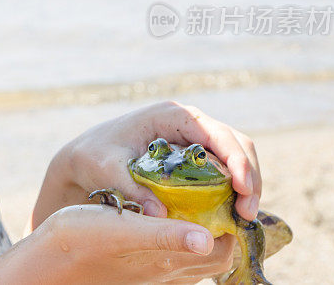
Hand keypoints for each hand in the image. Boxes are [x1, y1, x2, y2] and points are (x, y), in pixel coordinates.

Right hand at [0, 203, 235, 283]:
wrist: (47, 262)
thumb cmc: (82, 240)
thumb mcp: (125, 230)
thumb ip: (166, 235)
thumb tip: (208, 238)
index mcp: (169, 263)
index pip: (223, 251)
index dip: (234, 226)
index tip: (232, 195)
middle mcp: (166, 274)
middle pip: (213, 256)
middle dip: (223, 228)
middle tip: (220, 194)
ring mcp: (151, 274)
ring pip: (193, 256)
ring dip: (202, 232)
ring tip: (198, 201)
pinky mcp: (135, 268)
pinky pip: (171, 256)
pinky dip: (180, 237)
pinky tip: (165, 216)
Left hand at [28, 101, 260, 232]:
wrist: (84, 156)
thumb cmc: (94, 156)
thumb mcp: (107, 170)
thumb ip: (131, 189)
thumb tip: (160, 215)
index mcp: (172, 115)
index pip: (217, 133)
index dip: (236, 160)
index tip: (242, 191)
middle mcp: (189, 122)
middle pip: (235, 143)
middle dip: (248, 177)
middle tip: (246, 213)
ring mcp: (193, 138)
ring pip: (235, 156)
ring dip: (246, 185)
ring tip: (243, 216)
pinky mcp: (193, 156)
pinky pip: (224, 169)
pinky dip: (234, 189)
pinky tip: (232, 213)